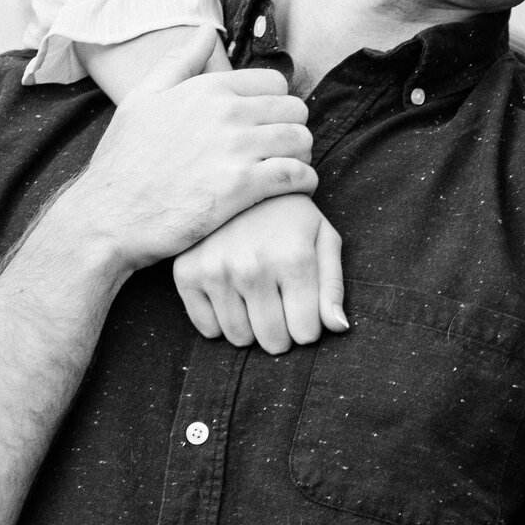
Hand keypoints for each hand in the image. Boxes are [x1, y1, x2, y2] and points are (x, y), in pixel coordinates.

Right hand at [57, 31, 315, 270]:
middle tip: (283, 148)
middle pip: (295, 109)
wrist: (108, 217)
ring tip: (288, 167)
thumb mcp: (142, 99)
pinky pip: (298, 175)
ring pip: (301, 140)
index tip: (269, 122)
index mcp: (207, 88)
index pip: (275, 81)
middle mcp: (226, 113)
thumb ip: (179, 62)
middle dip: (293, 127)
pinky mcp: (242, 188)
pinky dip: (305, 181)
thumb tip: (206, 31)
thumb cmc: (123, 161)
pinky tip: (294, 188)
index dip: (277, 102)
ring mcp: (235, 150)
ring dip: (302, 155)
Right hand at [174, 194, 347, 352]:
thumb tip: (337, 328)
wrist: (239, 184)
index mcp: (294, 260)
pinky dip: (221, 322)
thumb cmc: (291, 217)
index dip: (308, 327)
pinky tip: (231, 297)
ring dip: (251, 329)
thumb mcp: (323, 239)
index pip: (305, 333)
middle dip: (282, 334)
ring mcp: (216, 272)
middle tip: (280, 308)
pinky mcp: (187, 274)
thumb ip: (332, 286)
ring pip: (239, 338)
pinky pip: (207, 329)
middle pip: (273, 341)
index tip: (303, 310)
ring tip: (256, 299)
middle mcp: (253, 268)